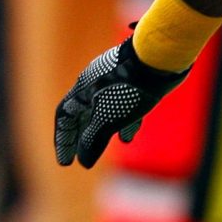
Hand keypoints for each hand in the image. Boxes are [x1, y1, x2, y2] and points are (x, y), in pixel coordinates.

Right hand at [53, 37, 188, 167]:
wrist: (157, 59)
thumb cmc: (129, 89)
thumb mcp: (108, 118)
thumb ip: (93, 140)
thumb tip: (84, 161)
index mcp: (81, 91)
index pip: (64, 118)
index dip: (63, 141)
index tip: (65, 163)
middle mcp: (92, 84)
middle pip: (80, 115)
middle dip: (79, 138)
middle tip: (79, 157)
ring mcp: (111, 82)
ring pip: (101, 111)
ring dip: (100, 131)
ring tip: (103, 149)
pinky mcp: (131, 82)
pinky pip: (120, 107)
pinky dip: (121, 124)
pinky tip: (129, 137)